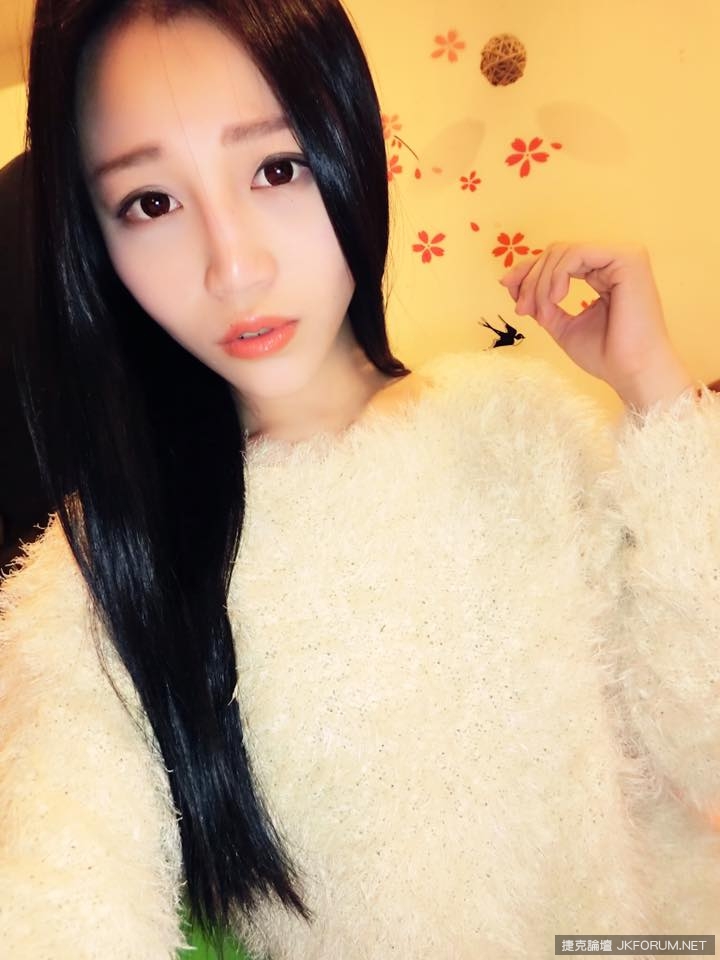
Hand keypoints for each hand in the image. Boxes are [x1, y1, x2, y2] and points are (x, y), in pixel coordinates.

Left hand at [500, 243, 694, 410]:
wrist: (632, 372)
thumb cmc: (606, 355)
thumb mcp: (562, 325)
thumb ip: (542, 303)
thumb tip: (511, 283)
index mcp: (603, 273)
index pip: (559, 259)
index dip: (528, 270)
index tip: (506, 287)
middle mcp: (614, 261)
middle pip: (557, 252)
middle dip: (531, 279)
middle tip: (522, 309)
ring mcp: (623, 257)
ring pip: (563, 252)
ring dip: (541, 283)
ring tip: (541, 312)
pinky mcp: (628, 258)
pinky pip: (576, 255)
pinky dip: (557, 277)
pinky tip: (556, 299)